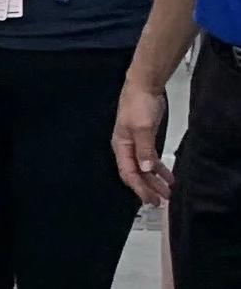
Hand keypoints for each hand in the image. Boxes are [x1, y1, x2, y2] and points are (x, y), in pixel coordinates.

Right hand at [113, 76, 173, 205]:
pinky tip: (168, 176)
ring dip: (154, 180)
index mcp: (121, 147)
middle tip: (159, 201)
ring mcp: (135, 144)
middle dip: (147, 188)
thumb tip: (145, 169)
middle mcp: (126, 148)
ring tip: (167, 192)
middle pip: (136, 174)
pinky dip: (158, 169)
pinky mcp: (145, 139)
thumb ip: (144, 149)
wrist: (144, 86)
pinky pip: (150, 159)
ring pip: (144, 168)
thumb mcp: (142, 128)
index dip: (139, 188)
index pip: (128, 173)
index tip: (150, 199)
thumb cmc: (137, 104)